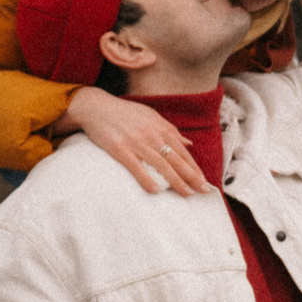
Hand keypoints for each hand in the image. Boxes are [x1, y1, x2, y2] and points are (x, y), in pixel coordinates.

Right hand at [53, 88, 212, 195]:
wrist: (97, 108)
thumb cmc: (126, 113)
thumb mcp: (152, 117)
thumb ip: (171, 131)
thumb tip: (189, 143)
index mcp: (162, 128)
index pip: (183, 152)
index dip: (195, 168)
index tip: (204, 182)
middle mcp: (153, 135)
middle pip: (176, 160)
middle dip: (192, 177)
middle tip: (204, 191)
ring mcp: (137, 142)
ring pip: (161, 165)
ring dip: (176, 180)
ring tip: (187, 193)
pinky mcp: (120, 149)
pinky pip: (136, 166)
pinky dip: (146, 178)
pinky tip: (156, 191)